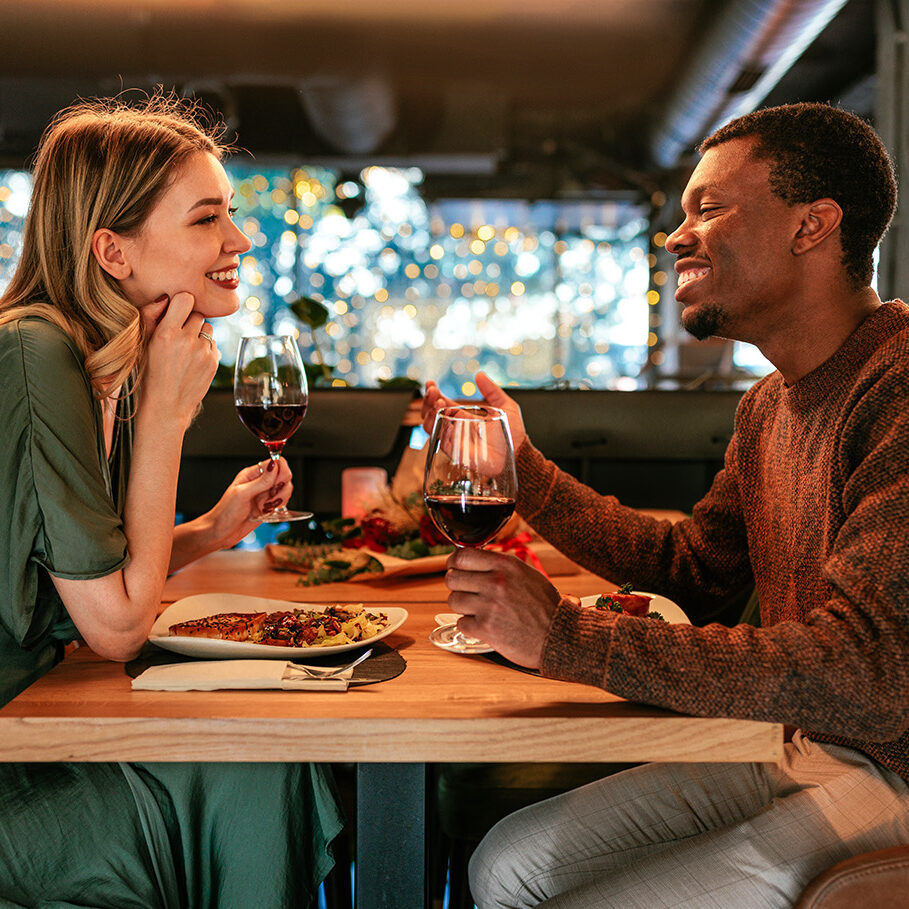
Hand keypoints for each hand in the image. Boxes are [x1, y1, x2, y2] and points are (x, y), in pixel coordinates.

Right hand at [140, 292, 218, 427]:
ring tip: (185, 350)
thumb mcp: (142, 343)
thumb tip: (166, 298)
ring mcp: (203, 353)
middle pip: (197, 314)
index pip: (186, 299)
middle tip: (178, 337)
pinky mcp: (214, 362)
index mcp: (166, 334)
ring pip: (208, 328)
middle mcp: (187, 341)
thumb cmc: (149, 371)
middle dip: (189, 322)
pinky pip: (214, 344)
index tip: (176, 312)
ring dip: (199, 334)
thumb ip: (150, 315)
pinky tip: (193, 361)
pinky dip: (205, 349)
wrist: (165, 405)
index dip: (181, 304)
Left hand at [204, 457, 294, 549]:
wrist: (220, 532)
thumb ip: (261, 481)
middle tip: (270, 496)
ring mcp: (265, 495)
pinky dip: (279, 507)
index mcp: (252, 474)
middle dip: (281, 487)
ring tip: (266, 506)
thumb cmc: (225, 513)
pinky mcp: (268, 506)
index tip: (275, 482)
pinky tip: (266, 511)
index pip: (276, 462)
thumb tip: (275, 465)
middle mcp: (260, 482)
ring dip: (280, 499)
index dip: (280, 471)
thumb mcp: (242, 494)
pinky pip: (283, 502)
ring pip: (286, 489)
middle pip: (284, 475)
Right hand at [422, 371, 526, 451]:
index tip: (431, 383)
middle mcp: (456, 427)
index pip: (441, 404)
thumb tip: (479, 374)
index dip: (433, 394)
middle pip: (431, 414)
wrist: (518, 453)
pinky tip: (442, 417)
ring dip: (429, 413)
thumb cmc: (512, 433)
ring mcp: (454, 440)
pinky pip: (440, 441)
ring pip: (431, 427)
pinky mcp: (456, 452)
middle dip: (428, 400)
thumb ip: (492, 390)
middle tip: (432, 390)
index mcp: (464, 416)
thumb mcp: (505, 406)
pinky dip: (437, 428)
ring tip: (439, 401)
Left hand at [444, 547, 558, 667]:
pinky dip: (470, 626)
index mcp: (506, 565)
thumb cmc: (546, 607)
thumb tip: (474, 561)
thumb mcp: (527, 574)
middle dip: (457, 586)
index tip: (454, 568)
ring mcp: (489, 605)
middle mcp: (496, 582)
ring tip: (480, 611)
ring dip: (463, 607)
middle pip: (452, 578)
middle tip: (467, 592)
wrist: (559, 636)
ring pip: (454, 600)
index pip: (462, 556)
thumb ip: (500, 567)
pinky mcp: (486, 628)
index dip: (454, 563)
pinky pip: (461, 623)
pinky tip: (485, 625)